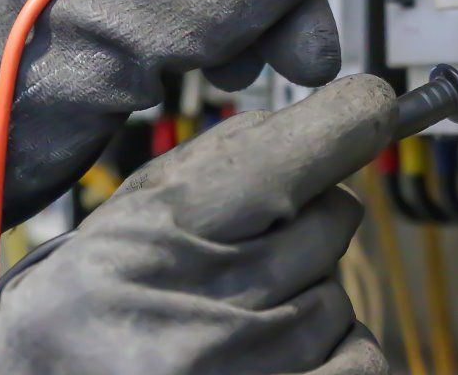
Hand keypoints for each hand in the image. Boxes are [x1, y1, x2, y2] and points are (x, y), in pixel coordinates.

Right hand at [0, 75, 395, 374]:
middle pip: (330, 223)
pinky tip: (284, 354)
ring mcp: (244, 370)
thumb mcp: (131, 218)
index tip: (371, 109)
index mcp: (154, 238)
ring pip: (342, 294)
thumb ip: (227, 163)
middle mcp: (203, 310)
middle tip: (254, 253)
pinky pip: (362, 359)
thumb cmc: (86, 309)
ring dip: (311, 297)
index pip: (284, 159)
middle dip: (306, 227)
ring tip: (244, 318)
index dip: (346, 122)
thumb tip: (341, 117)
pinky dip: (337, 352)